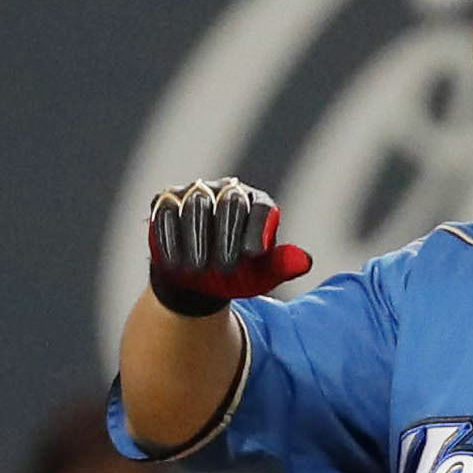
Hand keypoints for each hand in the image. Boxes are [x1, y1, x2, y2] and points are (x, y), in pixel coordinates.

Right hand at [147, 179, 311, 316]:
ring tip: (198, 269)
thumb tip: (305, 262)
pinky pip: (168, 213)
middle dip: (227, 235)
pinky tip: (176, 264)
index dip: (258, 229)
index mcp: (256, 203)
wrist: (196, 282)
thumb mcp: (260, 275)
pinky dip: (171, 239)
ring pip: (197, 205)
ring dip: (197, 239)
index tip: (253, 256)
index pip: (260, 208)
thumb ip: (281, 266)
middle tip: (226, 268)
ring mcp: (196, 193)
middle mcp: (227, 190)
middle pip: (230, 202)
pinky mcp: (167, 202)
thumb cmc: (235, 275)